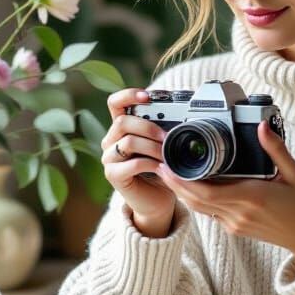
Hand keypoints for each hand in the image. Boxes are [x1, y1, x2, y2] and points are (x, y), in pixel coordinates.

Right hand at [100, 87, 176, 237]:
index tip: (148, 96)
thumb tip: (185, 111)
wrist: (157, 199)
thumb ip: (165, 127)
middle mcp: (110, 140)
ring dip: (152, 146)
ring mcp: (109, 158)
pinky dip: (150, 163)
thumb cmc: (161, 169)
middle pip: (122, 121)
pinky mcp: (113, 175)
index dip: (129, 95)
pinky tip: (161, 167)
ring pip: (127, 141)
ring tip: (167, 154)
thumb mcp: (163, 144)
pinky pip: (131, 164)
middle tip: (167, 136)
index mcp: (121, 127)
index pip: (115, 103)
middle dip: (148, 126)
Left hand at [156, 120, 294, 270]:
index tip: (168, 166)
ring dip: (183, 193)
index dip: (182, 181)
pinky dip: (198, 201)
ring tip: (169, 175)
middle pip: (196, 200)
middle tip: (159, 166)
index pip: (207, 190)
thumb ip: (276, 149)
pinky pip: (210, 214)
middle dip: (175, 185)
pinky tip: (191, 188)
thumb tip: (263, 126)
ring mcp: (235, 224)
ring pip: (200, 209)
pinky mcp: (235, 229)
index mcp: (252, 196)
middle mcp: (239, 213)